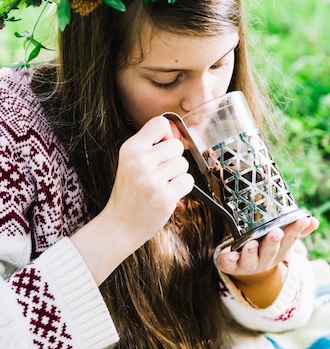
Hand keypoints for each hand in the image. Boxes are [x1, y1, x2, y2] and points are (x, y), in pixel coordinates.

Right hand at [105, 115, 193, 244]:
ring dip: (177, 175)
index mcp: (130, 149)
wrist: (120, 225)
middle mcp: (140, 161)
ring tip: (161, 185)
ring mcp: (153, 180)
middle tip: (159, 173)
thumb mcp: (131, 161)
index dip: (166, 134)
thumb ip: (152, 144)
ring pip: (184, 163)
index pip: (160, 123)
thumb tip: (178, 131)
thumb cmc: (130, 190)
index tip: (161, 148)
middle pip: (176, 145)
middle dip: (173, 159)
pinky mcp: (165, 196)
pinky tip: (167, 193)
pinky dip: (182, 188)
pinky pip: (188, 180)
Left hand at [215, 216, 318, 306]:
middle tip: (276, 233)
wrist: (243, 269)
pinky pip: (229, 264)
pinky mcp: (231, 265)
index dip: (296, 230)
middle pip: (270, 251)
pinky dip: (229, 260)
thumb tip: (313, 221)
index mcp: (278, 251)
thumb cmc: (264, 248)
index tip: (302, 220)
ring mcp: (248, 264)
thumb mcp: (281, 241)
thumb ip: (296, 231)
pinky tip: (229, 255)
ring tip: (251, 244)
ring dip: (251, 252)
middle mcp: (264, 259)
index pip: (289, 239)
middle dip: (273, 242)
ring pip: (250, 259)